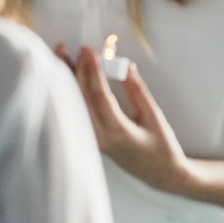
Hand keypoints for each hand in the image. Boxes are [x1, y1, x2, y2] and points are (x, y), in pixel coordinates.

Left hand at [70, 45, 189, 194]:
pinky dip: (72, 93)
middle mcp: (101, 137)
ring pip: (75, 105)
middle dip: (76, 70)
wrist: (161, 174)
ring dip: (68, 80)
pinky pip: (78, 112)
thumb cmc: (162, 147)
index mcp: (118, 132)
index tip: (89, 51)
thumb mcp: (154, 116)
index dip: (92, 71)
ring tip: (62, 57)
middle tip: (73, 48)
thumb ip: (138, 91)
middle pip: (81, 99)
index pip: (99, 95)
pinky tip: (69, 78)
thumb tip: (125, 66)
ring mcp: (94, 140)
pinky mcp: (93, 139)